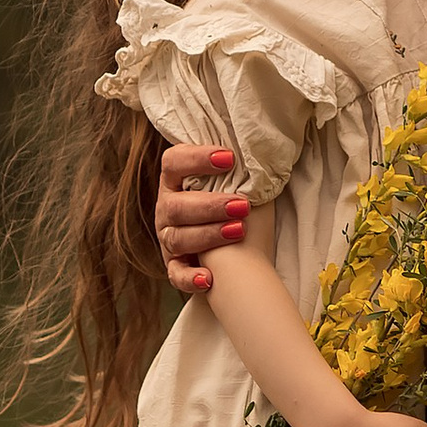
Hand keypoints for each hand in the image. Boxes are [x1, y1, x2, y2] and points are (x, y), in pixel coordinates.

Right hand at [154, 144, 244, 294]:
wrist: (236, 250)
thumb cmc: (234, 208)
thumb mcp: (232, 184)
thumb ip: (235, 170)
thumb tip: (259, 148)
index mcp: (175, 182)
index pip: (173, 162)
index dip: (197, 158)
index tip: (230, 158)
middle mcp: (167, 209)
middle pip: (175, 206)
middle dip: (209, 205)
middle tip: (242, 205)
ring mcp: (168, 239)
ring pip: (178, 238)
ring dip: (209, 235)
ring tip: (239, 231)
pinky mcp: (175, 266)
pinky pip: (176, 275)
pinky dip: (190, 278)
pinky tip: (208, 278)